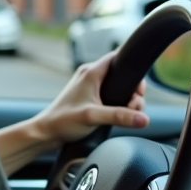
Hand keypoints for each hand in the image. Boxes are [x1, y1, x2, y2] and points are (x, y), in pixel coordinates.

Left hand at [0, 50, 148, 174]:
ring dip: (128, 100)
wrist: (46, 132)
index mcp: (91, 73)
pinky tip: (119, 115)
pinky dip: (119, 104)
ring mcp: (90, 87)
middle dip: (134, 91)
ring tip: (128, 114)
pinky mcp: (90, 97)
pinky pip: (112, 95)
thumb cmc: (63, 121)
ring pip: (119, 87)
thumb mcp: (93, 117)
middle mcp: (91, 76)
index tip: (138, 89)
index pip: (118, 56)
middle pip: (123, 75)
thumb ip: (119, 116)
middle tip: (134, 107)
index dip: (132, 70)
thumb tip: (143, 118)